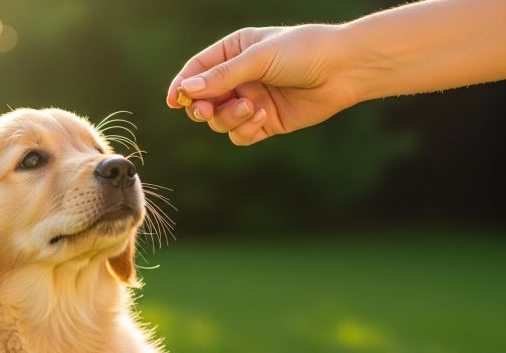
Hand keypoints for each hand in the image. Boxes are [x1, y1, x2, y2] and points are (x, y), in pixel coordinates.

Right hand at [167, 24, 357, 145]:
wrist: (344, 70)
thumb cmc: (303, 51)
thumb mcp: (259, 57)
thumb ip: (222, 76)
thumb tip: (187, 89)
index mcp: (233, 52)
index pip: (197, 71)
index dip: (182, 86)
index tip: (174, 101)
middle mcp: (239, 78)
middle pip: (203, 100)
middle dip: (202, 108)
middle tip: (205, 110)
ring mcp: (250, 101)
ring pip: (220, 121)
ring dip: (229, 118)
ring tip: (251, 108)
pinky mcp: (265, 122)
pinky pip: (240, 135)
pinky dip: (246, 130)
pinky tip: (263, 118)